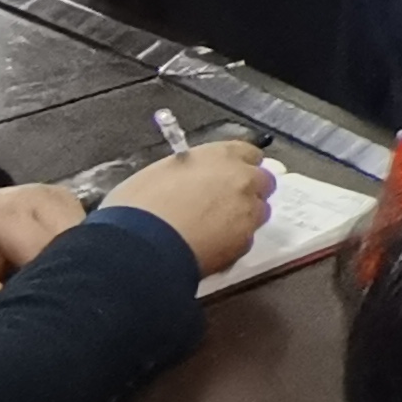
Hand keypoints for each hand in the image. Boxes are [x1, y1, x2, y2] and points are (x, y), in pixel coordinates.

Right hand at [103, 140, 274, 273]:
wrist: (141, 247)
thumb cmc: (138, 204)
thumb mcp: (160, 173)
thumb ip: (189, 173)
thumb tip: (192, 181)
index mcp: (220, 155)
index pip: (248, 153)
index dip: (237, 166)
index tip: (225, 177)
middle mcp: (242, 179)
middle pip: (263, 181)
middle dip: (248, 190)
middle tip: (222, 204)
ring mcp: (248, 212)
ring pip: (259, 212)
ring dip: (243, 217)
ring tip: (214, 230)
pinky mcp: (244, 243)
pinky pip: (245, 240)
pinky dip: (232, 243)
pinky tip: (209, 249)